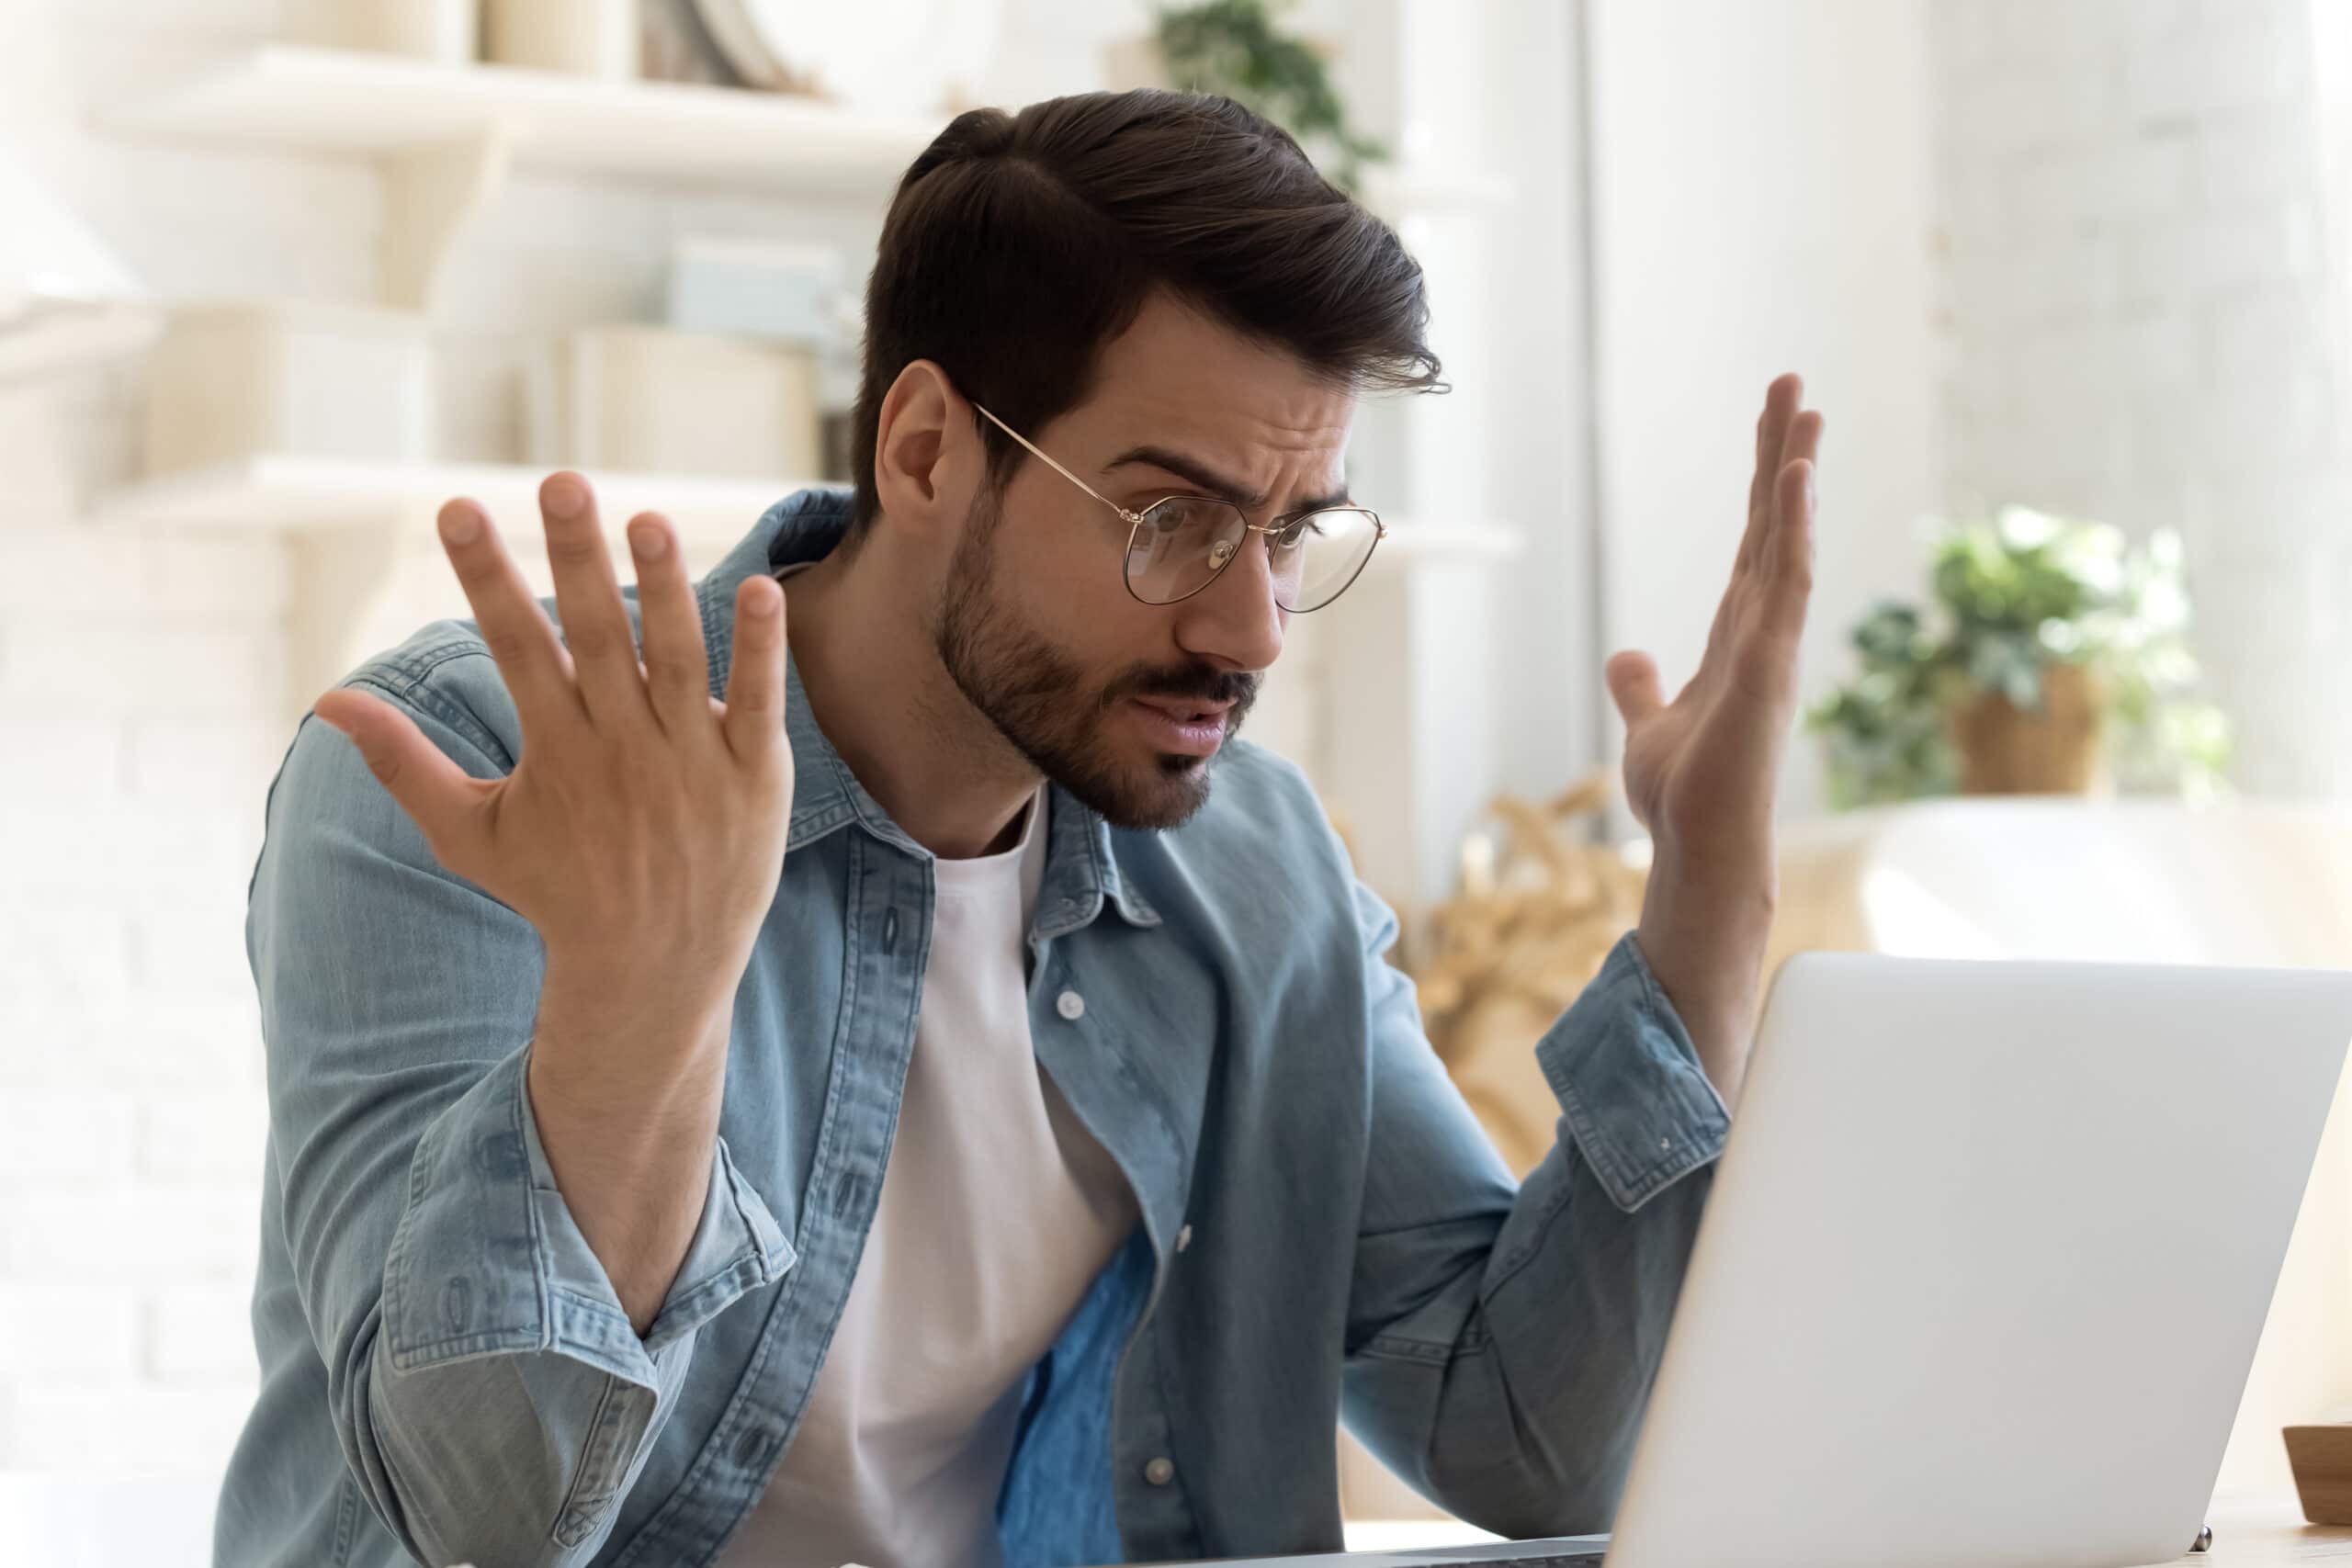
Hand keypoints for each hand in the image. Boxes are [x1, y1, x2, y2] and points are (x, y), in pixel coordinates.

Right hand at [311, 472, 794, 1036]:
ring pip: (677, 659)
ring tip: (648, 518)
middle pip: (595, 637)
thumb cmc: (556, 894)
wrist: (653, 973)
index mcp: (555, 751)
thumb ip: (403, 764)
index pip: (514, 646)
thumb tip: (327, 701)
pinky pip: (759, 703)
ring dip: (665, 589)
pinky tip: (763, 588)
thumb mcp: (469, 834)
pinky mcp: (753, 777)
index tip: (456, 507)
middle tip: (560, 481)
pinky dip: (761, 651)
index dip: (485, 577)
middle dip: (574, 560)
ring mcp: (691, 761)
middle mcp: (621, 748)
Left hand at [1605, 375, 1822, 1093]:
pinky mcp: (1769, 666)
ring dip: (1795, 475)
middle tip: (1794, 388)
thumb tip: (1626, 655)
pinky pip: (1785, 583)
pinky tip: (1794, 480)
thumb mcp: (1648, 727)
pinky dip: (1791, 530)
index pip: (1752, 543)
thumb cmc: (1683, 797)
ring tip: (1806, 410)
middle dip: (1783, 456)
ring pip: (1788, 541)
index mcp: (1737, 637)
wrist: (1698, 847)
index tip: (1774, 428)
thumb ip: (1642, 687)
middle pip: (1774, 525)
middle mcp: (1762, 631)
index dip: (1762, 486)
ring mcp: (1772, 645)